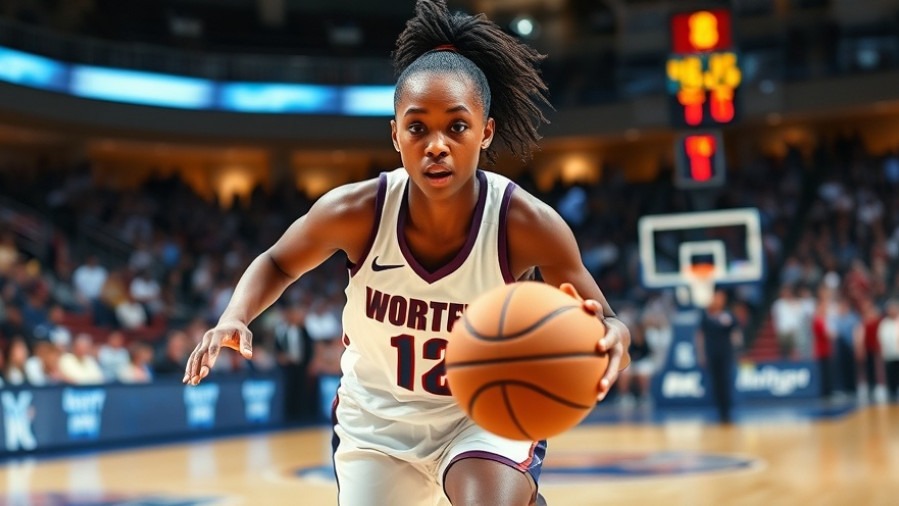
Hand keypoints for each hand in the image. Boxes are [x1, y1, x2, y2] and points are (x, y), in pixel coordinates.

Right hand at [183, 319, 252, 385]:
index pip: (214, 346)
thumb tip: (248, 356)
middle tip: (197, 380)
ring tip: (190, 382)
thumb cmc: (240, 330)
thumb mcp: (246, 334)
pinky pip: (193, 358)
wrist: (230, 322)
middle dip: (197, 367)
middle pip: (200, 353)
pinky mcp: (200, 348)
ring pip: (194, 357)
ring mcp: (203, 343)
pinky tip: (187, 380)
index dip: (210, 357)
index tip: (206, 370)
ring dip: (191, 369)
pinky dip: (190, 368)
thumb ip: (246, 344)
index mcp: (219, 333)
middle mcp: (208, 338)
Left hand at [559, 283, 629, 401]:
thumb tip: (562, 283)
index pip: (598, 311)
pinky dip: (605, 386)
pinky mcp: (614, 365)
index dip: (593, 307)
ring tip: (602, 386)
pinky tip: (597, 399)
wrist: (619, 334)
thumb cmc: (594, 322)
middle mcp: (612, 336)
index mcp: (602, 321)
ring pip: (614, 363)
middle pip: (612, 338)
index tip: (586, 306)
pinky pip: (610, 376)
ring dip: (608, 374)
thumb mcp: (586, 310)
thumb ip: (574, 299)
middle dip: (606, 341)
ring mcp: (616, 352)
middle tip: (599, 347)